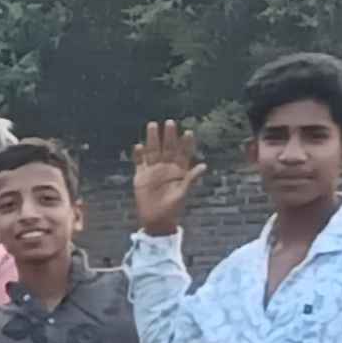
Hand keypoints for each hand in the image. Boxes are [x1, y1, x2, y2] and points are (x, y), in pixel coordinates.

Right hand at [134, 120, 199, 238]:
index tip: (188, 132)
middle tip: (170, 122)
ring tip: (152, 125)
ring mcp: (153, 171)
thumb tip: (203, 166)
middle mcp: (166, 168)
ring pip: (153, 151)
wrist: (156, 220)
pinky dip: (138, 155)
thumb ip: (191, 179)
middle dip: (169, 135)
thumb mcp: (183, 193)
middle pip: (167, 148)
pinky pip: (139, 163)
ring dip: (152, 139)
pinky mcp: (141, 177)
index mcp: (179, 171)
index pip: (183, 153)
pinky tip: (138, 146)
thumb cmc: (173, 208)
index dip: (186, 143)